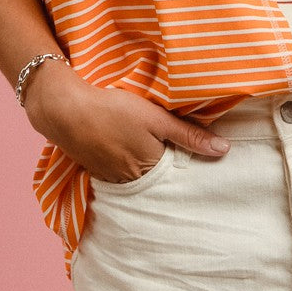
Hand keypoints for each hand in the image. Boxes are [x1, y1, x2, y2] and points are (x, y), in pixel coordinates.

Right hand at [23, 60, 229, 181]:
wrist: (67, 111)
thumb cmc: (114, 110)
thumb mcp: (156, 118)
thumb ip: (189, 135)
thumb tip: (224, 150)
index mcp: (152, 167)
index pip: (178, 170)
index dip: (187, 159)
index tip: (196, 153)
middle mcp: (134, 180)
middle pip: (159, 176)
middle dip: (168, 167)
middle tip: (173, 150)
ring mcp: (113, 178)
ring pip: (139, 175)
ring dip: (146, 165)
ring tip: (149, 147)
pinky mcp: (98, 171)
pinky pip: (120, 173)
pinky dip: (127, 164)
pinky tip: (126, 148)